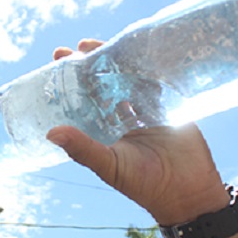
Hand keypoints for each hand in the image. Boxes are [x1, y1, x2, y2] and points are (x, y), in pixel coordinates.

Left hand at [47, 40, 229, 224]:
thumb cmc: (144, 185)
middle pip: (103, 86)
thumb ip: (82, 149)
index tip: (58, 63)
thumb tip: (50, 133)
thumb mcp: (108, 165)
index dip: (71, 84)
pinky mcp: (170, 107)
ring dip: (117, 63)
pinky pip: (156, 83)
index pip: (83, 102)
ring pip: (128, 81)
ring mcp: (146, 112)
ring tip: (101, 45)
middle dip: (90, 66)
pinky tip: (136, 51)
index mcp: (104, 132)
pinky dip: (147, 69)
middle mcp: (122, 119)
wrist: (188, 192)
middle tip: (76, 47)